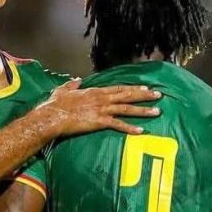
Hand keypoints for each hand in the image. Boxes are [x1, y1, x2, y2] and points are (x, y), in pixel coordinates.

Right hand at [37, 80, 160, 137]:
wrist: (52, 116)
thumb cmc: (55, 105)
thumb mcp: (63, 91)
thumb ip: (72, 85)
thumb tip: (76, 80)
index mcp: (95, 91)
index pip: (119, 88)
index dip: (133, 88)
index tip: (145, 88)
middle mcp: (101, 98)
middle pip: (127, 95)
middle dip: (144, 96)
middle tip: (158, 95)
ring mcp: (101, 109)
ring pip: (127, 108)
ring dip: (143, 110)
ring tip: (156, 112)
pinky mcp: (99, 122)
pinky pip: (118, 124)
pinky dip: (129, 128)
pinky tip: (140, 130)